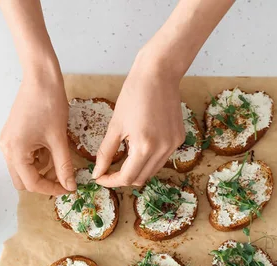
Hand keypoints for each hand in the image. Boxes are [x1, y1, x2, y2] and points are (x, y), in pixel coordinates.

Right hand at [0, 73, 75, 194]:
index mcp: (15, 151)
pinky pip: (23, 157)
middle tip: (64, 177)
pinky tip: (50, 148)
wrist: (40, 79)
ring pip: (23, 170)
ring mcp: (7, 142)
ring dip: (42, 170)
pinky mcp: (12, 136)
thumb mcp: (59, 139)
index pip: (32, 183)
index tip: (69, 188)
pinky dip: (38, 159)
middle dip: (44, 181)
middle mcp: (6, 149)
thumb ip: (64, 166)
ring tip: (59, 157)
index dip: (52, 189)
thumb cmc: (49, 105)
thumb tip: (70, 186)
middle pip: (23, 181)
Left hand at [92, 55, 184, 186]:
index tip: (100, 177)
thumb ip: (106, 153)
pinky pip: (161, 158)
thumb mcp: (115, 125)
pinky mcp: (179, 139)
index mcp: (144, 147)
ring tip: (123, 159)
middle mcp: (162, 150)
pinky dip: (148, 159)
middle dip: (123, 178)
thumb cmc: (134, 94)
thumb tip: (97, 172)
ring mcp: (173, 145)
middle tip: (108, 170)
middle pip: (140, 178)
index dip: (110, 181)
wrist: (158, 73)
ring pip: (152, 171)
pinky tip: (140, 146)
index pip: (126, 178)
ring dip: (136, 170)